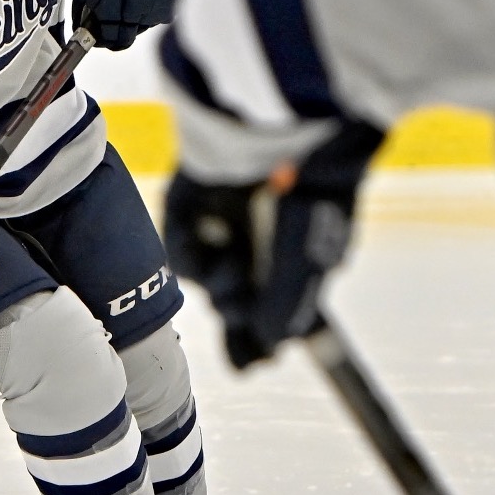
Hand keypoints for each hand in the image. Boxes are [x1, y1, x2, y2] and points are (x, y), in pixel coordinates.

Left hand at [163, 118, 382, 370]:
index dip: (264, 336)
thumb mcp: (308, 257)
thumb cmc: (304, 189)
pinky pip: (187, 254)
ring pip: (214, 283)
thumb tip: (271, 346)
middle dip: (240, 328)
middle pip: (240, 300)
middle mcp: (257, 235)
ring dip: (226, 294)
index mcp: (295, 242)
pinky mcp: (187, 208)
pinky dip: (201, 263)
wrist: (269, 131)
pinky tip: (221, 255)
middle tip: (246, 351)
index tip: (259, 363)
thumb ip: (287, 305)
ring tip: (239, 278)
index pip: (276, 301)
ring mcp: (222, 222)